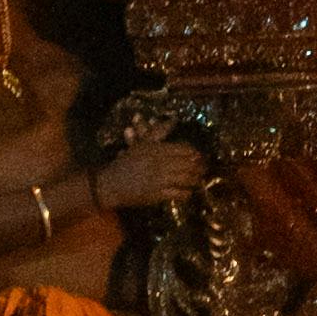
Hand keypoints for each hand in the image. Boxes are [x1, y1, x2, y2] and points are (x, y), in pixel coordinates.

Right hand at [95, 137, 209, 210]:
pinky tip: (188, 192)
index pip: (183, 149)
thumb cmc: (126, 163)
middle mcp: (160, 163)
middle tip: (205, 168)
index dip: (194, 152)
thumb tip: (173, 120)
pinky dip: (186, 193)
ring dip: (195, 179)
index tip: (200, 155)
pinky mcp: (158, 195)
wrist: (112, 184)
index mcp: (157, 150)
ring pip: (185, 178)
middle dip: (199, 166)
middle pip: (188, 163)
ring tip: (199, 179)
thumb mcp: (141, 144)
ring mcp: (160, 180)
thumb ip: (158, 132)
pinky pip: (178, 193)